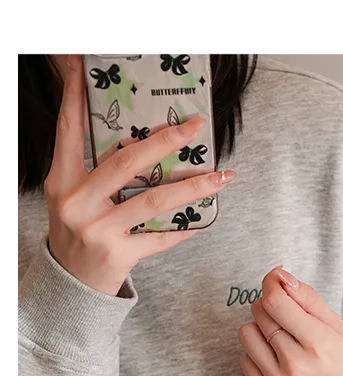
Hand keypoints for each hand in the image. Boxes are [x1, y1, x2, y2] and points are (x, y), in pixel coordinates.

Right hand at [44, 55, 235, 295]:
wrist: (72, 287)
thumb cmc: (78, 234)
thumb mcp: (73, 197)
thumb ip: (95, 170)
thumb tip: (142, 140)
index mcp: (62, 180)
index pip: (70, 129)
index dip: (78, 95)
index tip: (87, 63)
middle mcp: (77, 202)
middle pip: (125, 162)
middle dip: (164, 141)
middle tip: (195, 126)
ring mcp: (98, 230)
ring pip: (152, 200)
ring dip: (192, 187)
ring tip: (221, 177)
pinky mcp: (118, 255)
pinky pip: (159, 237)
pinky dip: (183, 227)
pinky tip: (205, 218)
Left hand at [238, 267, 342, 375]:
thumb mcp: (337, 326)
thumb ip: (308, 298)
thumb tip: (278, 276)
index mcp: (319, 344)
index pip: (276, 303)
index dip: (271, 285)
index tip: (275, 282)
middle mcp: (297, 366)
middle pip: (260, 315)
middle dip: (271, 307)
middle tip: (287, 317)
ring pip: (246, 335)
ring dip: (260, 329)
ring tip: (280, 338)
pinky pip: (244, 360)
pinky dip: (257, 354)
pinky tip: (277, 359)